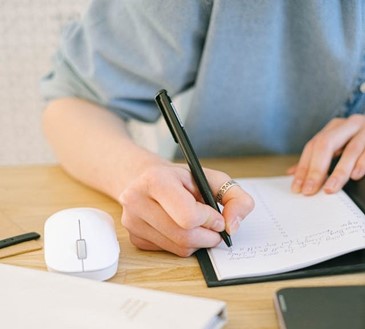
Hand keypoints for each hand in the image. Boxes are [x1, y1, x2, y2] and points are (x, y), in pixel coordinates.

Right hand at [119, 163, 253, 256]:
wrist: (148, 179)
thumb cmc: (181, 179)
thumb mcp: (212, 178)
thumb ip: (235, 197)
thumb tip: (232, 227)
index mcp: (155, 180)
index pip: (188, 216)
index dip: (210, 219)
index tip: (215, 215)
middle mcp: (137, 200)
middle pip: (184, 236)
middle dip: (208, 235)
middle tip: (214, 226)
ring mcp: (132, 221)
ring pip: (178, 248)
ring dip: (198, 241)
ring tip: (199, 225)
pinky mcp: (134, 237)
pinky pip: (169, 251)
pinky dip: (184, 244)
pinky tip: (181, 228)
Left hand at [288, 114, 364, 194]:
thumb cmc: (362, 143)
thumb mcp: (338, 147)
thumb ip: (317, 159)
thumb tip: (291, 173)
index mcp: (335, 127)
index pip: (313, 146)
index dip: (303, 168)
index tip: (298, 188)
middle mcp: (349, 124)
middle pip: (326, 144)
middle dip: (316, 170)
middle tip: (309, 190)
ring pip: (351, 149)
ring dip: (339, 172)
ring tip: (330, 188)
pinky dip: (363, 163)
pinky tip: (356, 176)